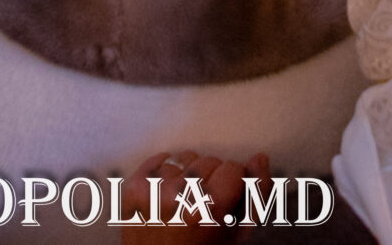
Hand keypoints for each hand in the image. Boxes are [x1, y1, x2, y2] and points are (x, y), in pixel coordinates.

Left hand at [118, 150, 268, 239]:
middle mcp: (177, 196)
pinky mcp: (132, 187)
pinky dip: (167, 171)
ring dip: (190, 174)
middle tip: (204, 206)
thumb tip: (259, 157)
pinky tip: (168, 195)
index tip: (226, 202)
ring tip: (186, 201)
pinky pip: (160, 158)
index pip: (233, 169)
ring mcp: (151, 190)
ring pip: (185, 156)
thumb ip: (254, 196)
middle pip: (209, 160)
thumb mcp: (234, 235)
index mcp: (206, 211)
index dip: (233, 186)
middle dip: (212, 179)